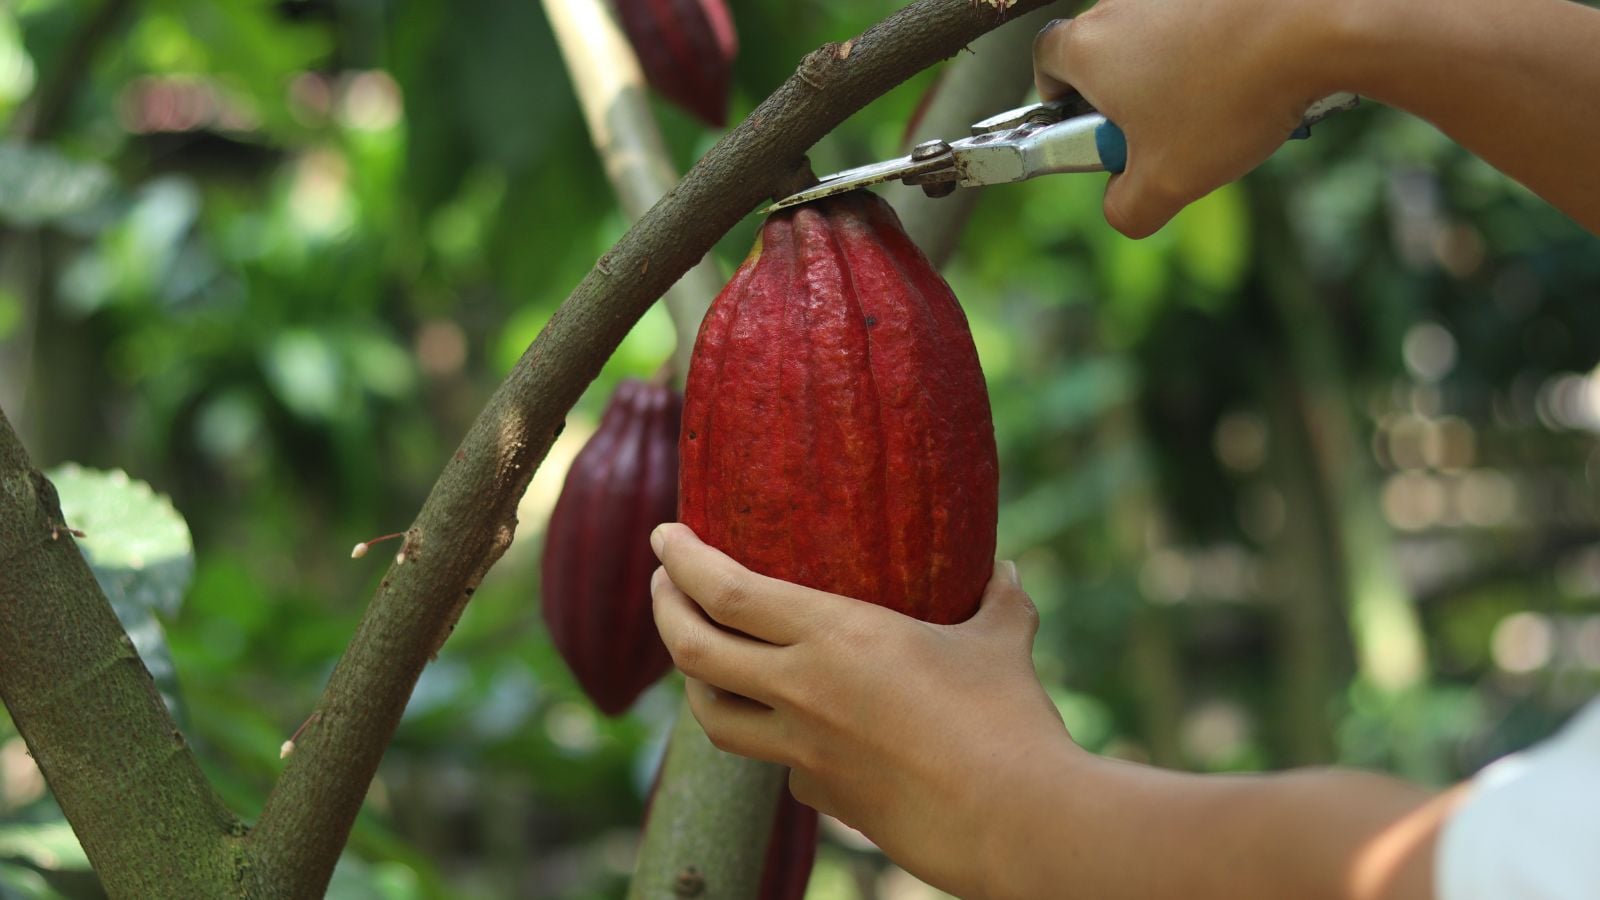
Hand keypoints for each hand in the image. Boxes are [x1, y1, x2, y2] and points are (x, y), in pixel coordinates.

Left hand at [649, 523, 1071, 896]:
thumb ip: (998, 600)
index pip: (726, 590)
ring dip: (696, 682)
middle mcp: (803, 691)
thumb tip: (1008, 570)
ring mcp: (804, 752)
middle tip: (661, 584)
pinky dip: (775, 743)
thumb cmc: (1009, 721)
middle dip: (665, 611)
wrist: (1013, 821)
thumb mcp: (1002, 642)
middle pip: (692, 650)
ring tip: (701, 657)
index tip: (663, 535)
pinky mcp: (824, 798)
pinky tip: (793, 734)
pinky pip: (780, 766)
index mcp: (835, 635)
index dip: (681, 561)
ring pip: (714, 716)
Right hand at [1033, 0, 1344, 236]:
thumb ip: (1126, 209)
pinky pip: (1206, 14)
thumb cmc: (1230, 100)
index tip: (1087, 123)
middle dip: (1127, 91)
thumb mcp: (1168, 184)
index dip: (1057, 95)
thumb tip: (1120, 207)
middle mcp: (1121, 4)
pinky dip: (1221, 41)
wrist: (1319, 24)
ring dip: (1179, 66)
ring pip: (1160, 30)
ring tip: (1226, 102)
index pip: (1044, 61)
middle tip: (1164, 132)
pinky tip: (1258, 70)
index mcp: (1089, 49)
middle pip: (1105, 46)